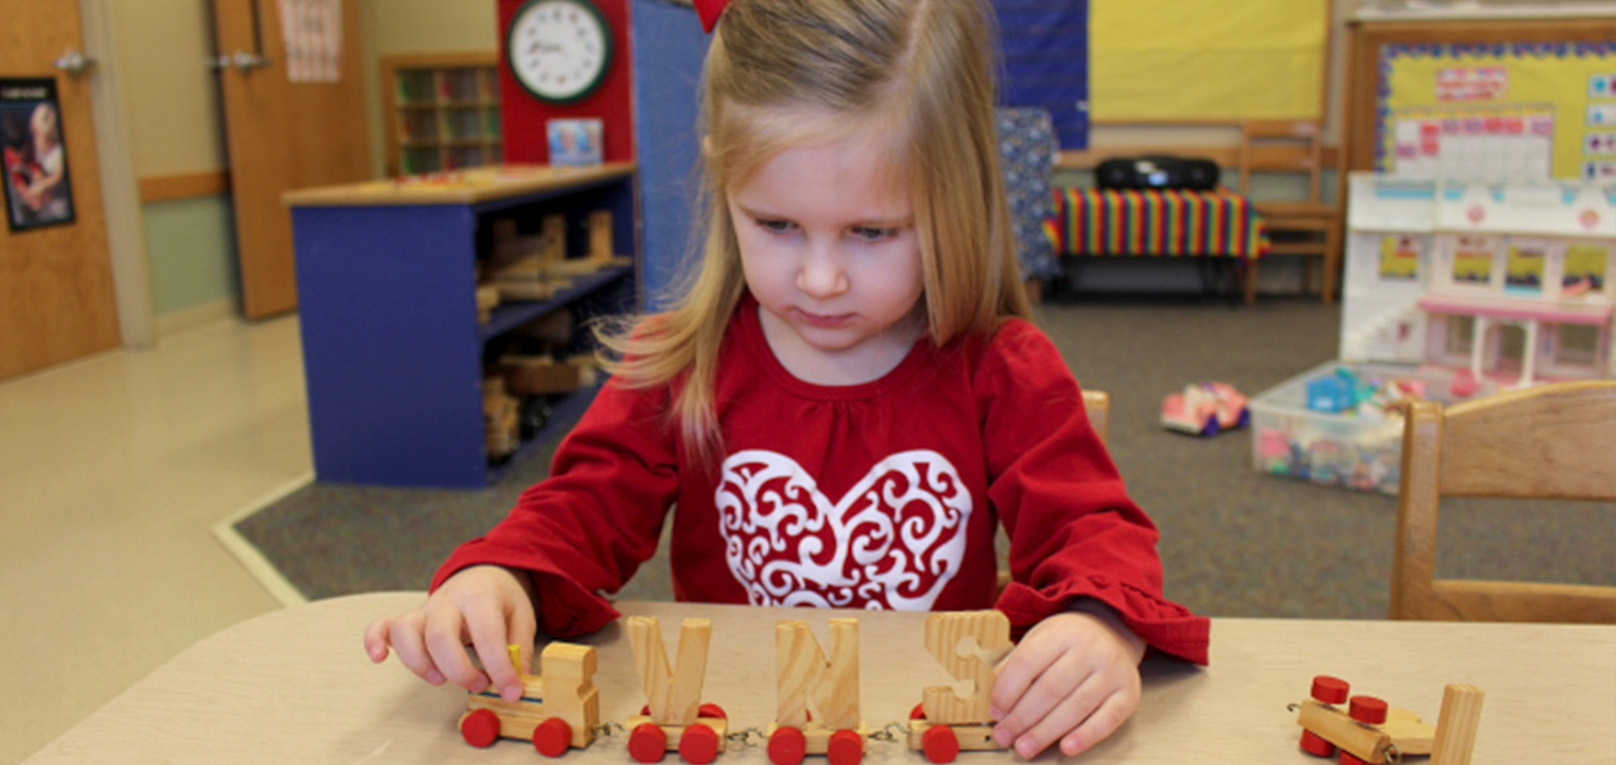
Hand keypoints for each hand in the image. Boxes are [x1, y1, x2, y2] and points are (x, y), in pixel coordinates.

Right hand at [362, 565, 537, 701]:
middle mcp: (448, 601)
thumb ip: (519, 648)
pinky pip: (383, 625)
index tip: (511, 691)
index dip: (500, 668)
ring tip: (440, 679)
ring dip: (420, 663)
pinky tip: (378, 658)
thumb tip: (518, 682)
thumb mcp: (521, 617)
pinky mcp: (410, 619)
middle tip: (480, 684)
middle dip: (459, 670)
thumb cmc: (500, 599)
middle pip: (440, 636)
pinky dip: (375, 640)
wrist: (482, 573)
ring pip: (406, 632)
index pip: (487, 634)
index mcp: (481, 596)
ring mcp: (425, 609)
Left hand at [989, 603, 1145, 758]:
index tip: (994, 712)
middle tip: (1005, 736)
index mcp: (1061, 633)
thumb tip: (992, 696)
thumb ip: (1015, 665)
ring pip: (1075, 707)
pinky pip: (1107, 719)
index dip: (1007, 690)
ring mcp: (1112, 671)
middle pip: (1050, 689)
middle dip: (1022, 718)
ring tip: (1025, 747)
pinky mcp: (1129, 693)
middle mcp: (1089, 650)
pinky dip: (1086, 736)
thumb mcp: (1039, 640)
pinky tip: (1066, 748)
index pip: (1028, 663)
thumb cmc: (1068, 641)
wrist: (1113, 631)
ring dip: (1046, 732)